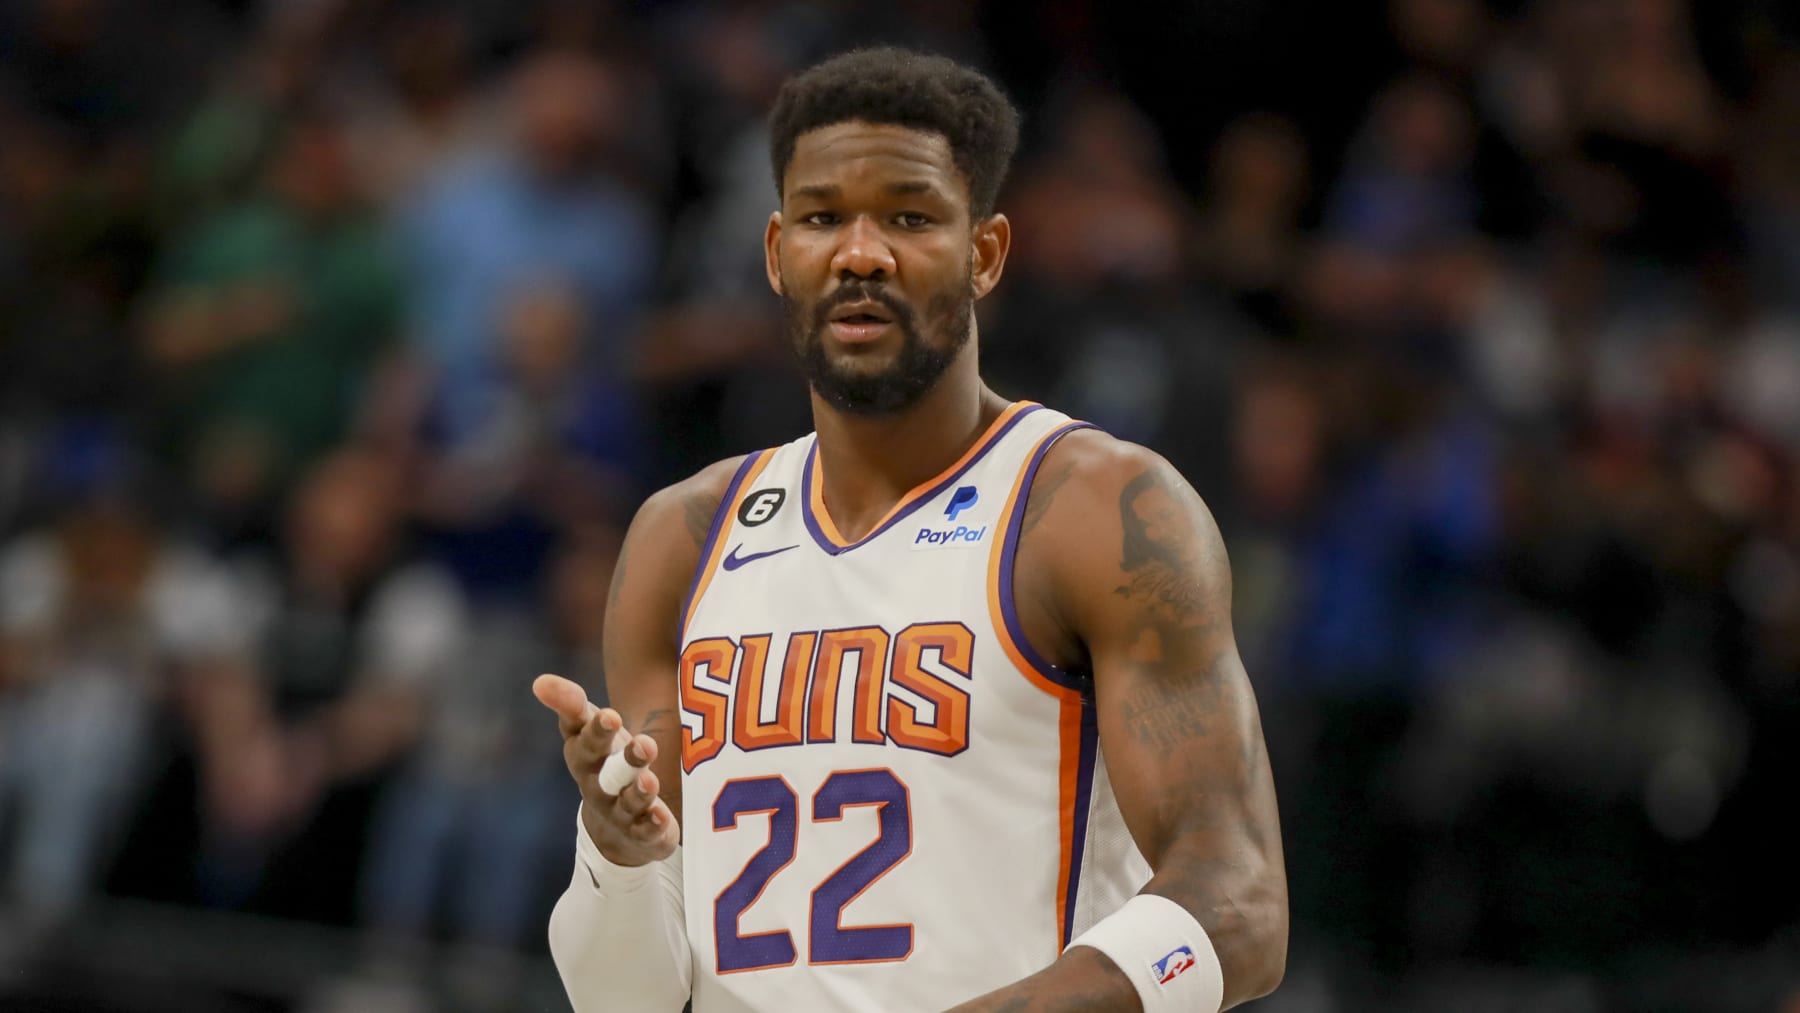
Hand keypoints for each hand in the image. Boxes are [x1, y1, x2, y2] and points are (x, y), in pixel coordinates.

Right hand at [534, 673, 678, 866]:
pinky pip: (645, 830)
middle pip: (607, 772)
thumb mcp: (589, 728)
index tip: (610, 715)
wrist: (615, 828)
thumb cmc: (603, 760)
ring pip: (628, 801)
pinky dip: (652, 824)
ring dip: (639, 791)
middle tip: (642, 744)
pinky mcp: (641, 832)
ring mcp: (619, 810)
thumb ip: (572, 704)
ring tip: (650, 780)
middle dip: (623, 759)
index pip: (584, 737)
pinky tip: (661, 816)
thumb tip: (539, 681)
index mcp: (585, 754)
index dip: (595, 727)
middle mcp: (599, 783)